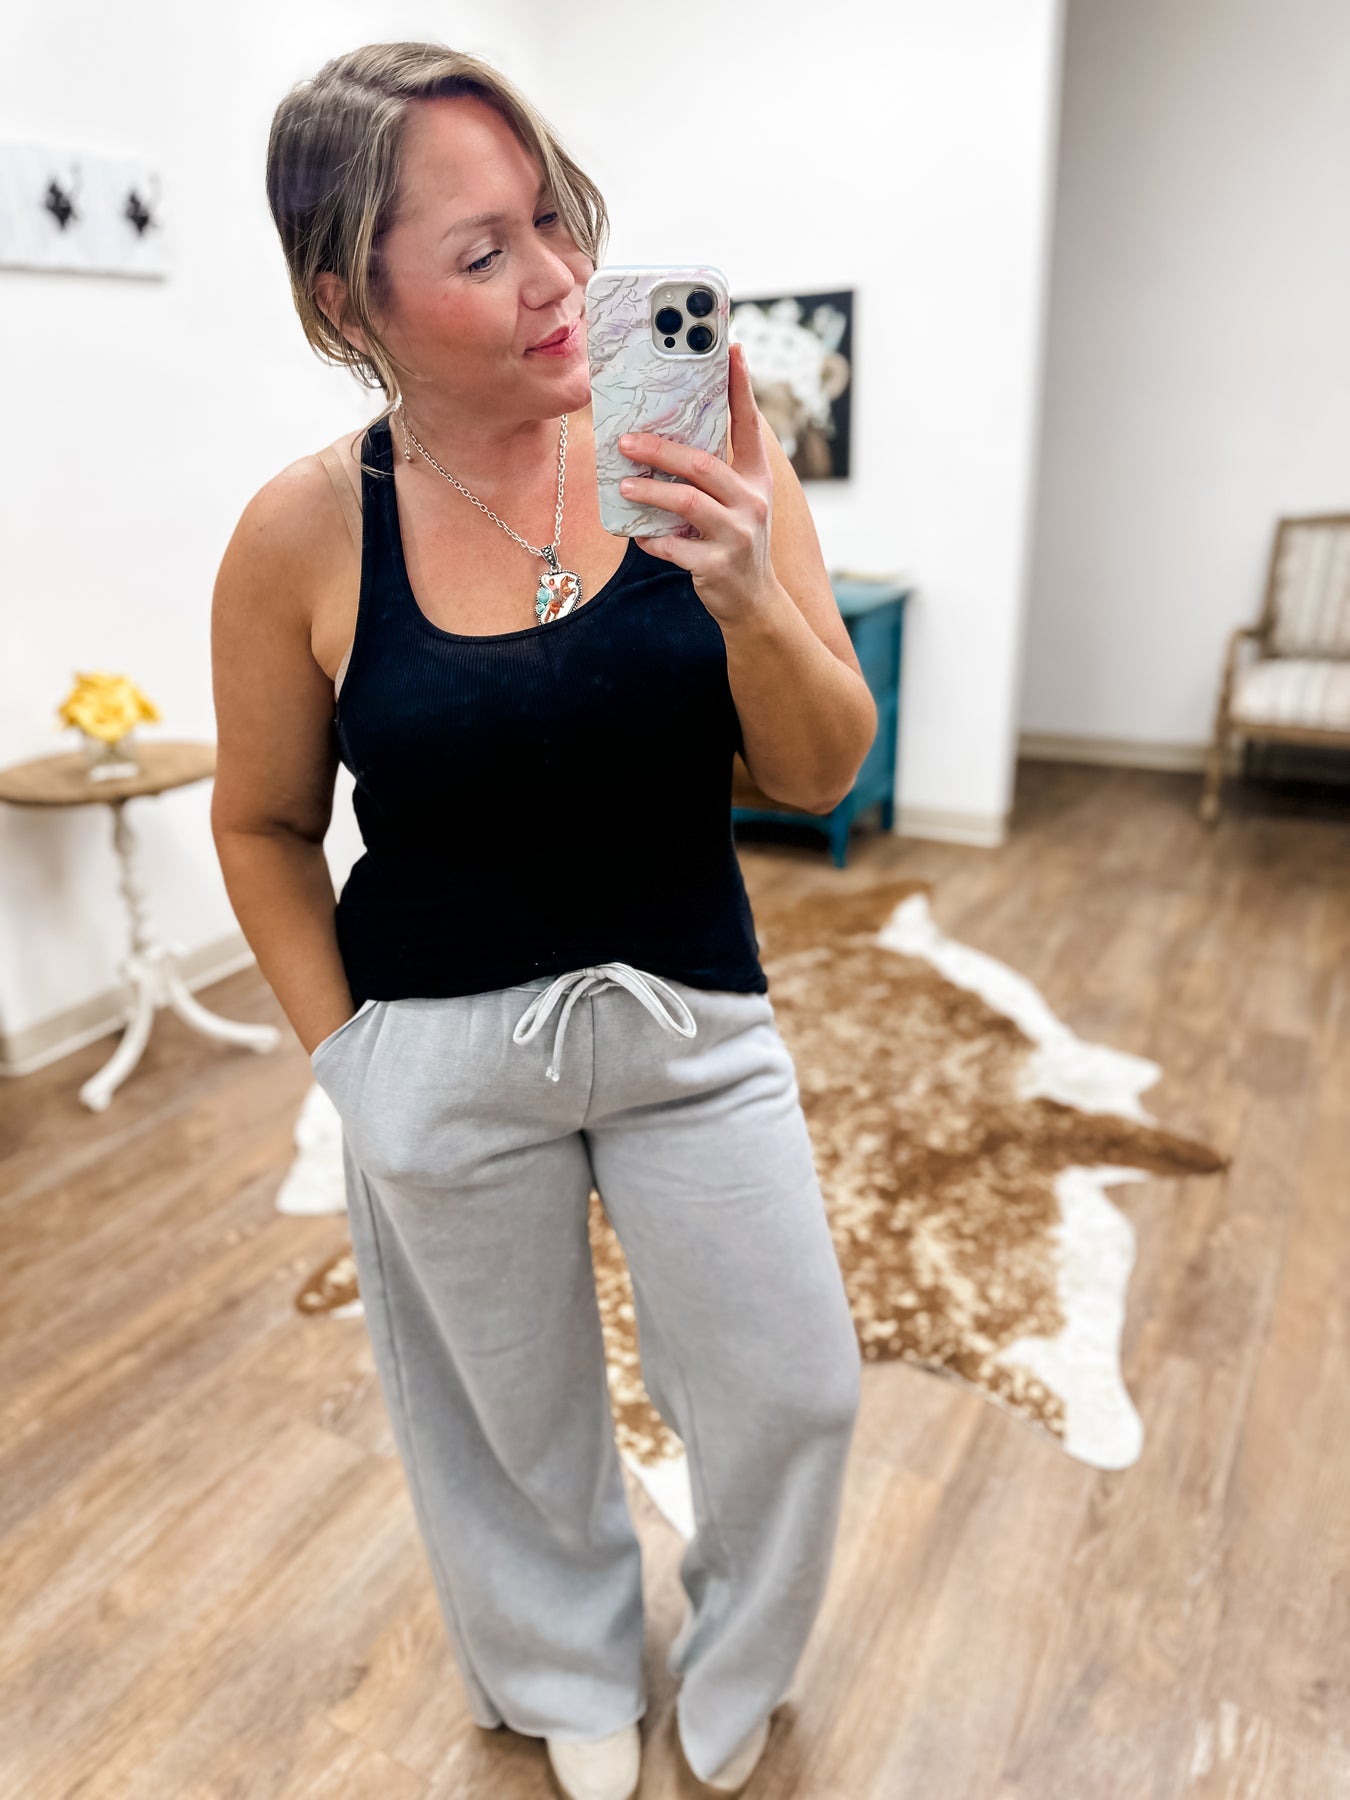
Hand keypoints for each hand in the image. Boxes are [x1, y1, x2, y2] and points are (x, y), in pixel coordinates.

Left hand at [616, 341, 776, 627]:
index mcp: (756, 479)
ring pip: (687, 503)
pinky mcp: (718, 566)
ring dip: (650, 491)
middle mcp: (752, 502)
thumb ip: (714, 473)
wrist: (754, 602)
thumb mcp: (738, 503)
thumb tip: (663, 438)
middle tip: (626, 440)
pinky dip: (652, 540)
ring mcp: (737, 535)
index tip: (733, 349)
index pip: (749, 425)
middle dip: (661, 449)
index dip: (741, 387)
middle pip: (703, 464)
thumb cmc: (735, 543)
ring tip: (625, 485)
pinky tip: (637, 535)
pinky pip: (674, 547)